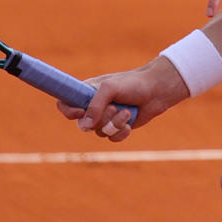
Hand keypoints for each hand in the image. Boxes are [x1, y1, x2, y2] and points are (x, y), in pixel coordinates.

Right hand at [55, 57, 186, 143]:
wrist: (156, 91)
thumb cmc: (132, 84)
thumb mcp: (110, 88)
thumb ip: (95, 105)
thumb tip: (85, 127)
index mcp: (85, 92)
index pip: (65, 103)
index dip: (69, 111)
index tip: (81, 112)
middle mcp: (93, 106)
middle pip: (83, 125)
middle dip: (101, 118)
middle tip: (114, 107)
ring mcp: (105, 118)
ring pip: (99, 132)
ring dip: (115, 123)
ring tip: (127, 111)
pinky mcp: (117, 128)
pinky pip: (112, 138)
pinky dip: (122, 131)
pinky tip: (131, 121)